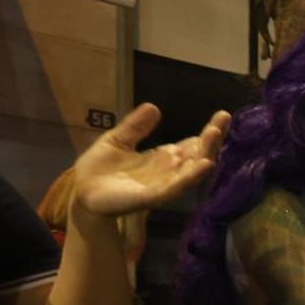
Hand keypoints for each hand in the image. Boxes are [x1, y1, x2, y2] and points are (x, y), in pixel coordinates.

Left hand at [69, 103, 227, 216]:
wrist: (81, 193)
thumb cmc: (99, 169)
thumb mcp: (116, 140)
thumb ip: (135, 127)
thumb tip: (154, 107)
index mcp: (163, 157)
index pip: (192, 143)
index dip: (208, 131)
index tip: (223, 115)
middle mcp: (169, 171)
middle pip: (198, 155)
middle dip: (212, 139)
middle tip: (222, 120)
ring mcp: (163, 185)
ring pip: (191, 170)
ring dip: (205, 154)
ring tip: (214, 135)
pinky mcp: (152, 197)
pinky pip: (176, 187)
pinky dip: (191, 176)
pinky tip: (204, 165)